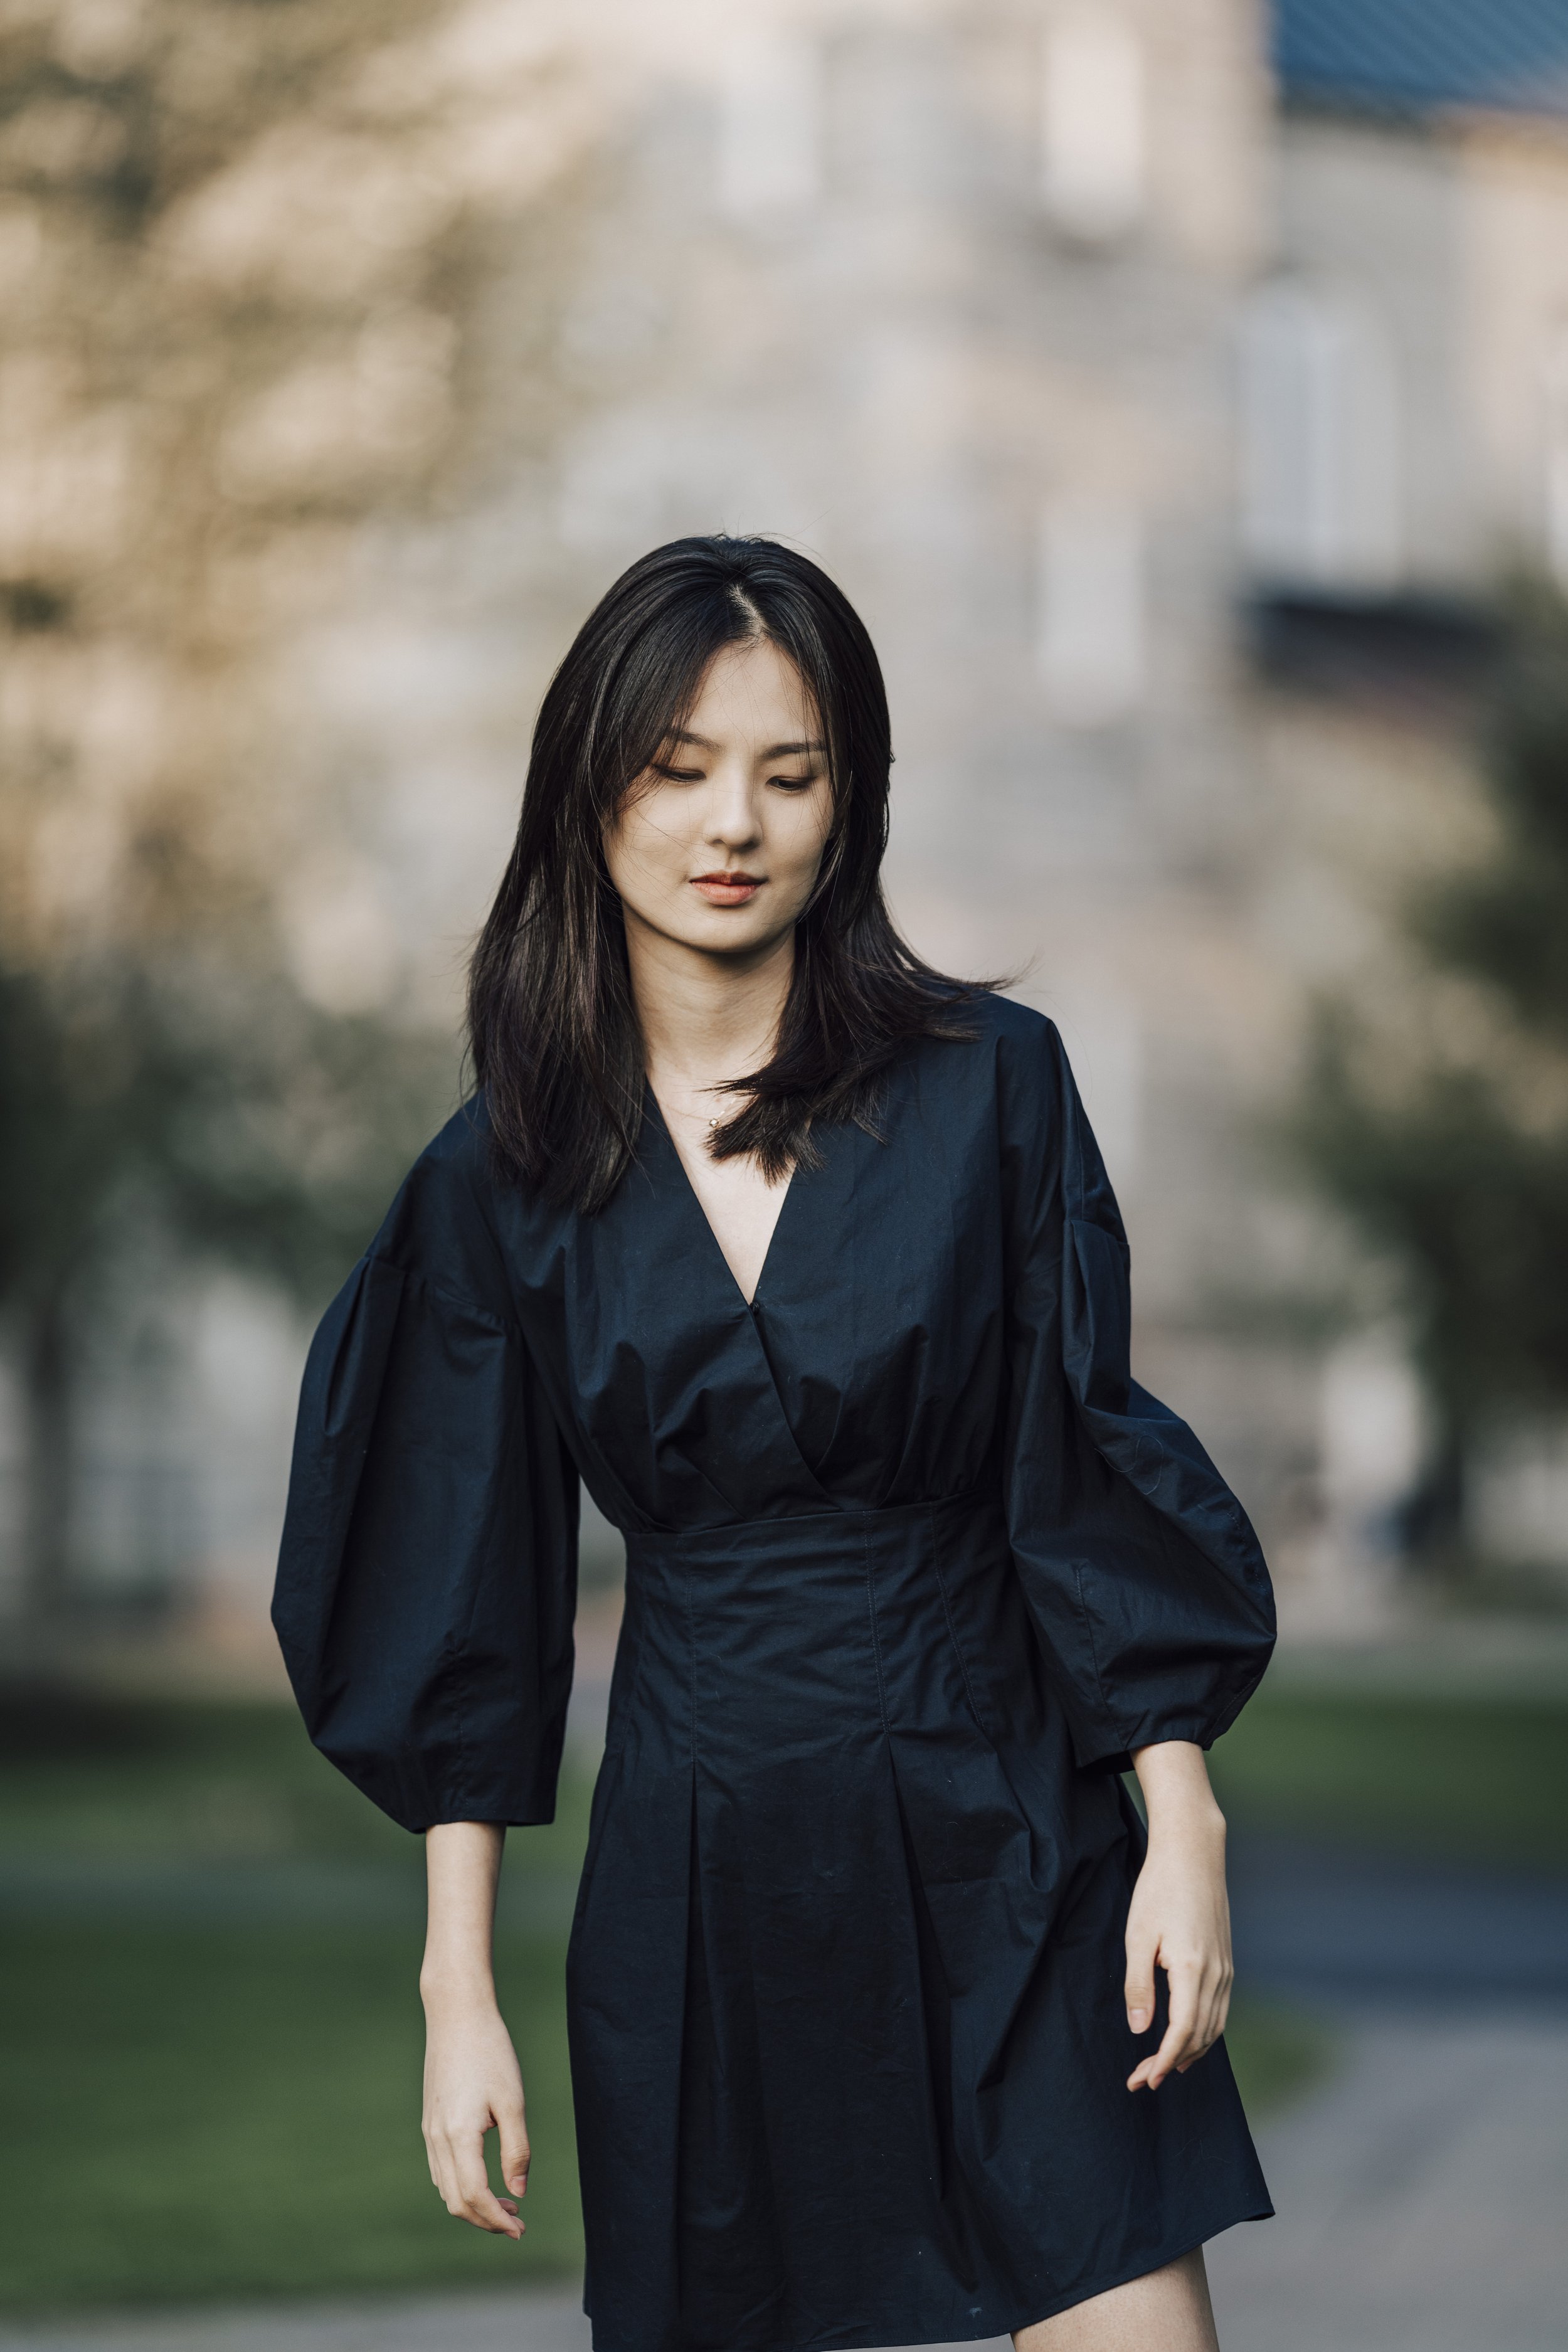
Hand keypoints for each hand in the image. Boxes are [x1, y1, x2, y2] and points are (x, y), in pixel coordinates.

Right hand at [420, 1989, 529, 2235]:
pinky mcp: (430, 2121)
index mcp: (459, 2135)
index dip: (497, 2220)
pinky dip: (460, 2187)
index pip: (475, 2196)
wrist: (456, 2014)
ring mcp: (429, 2130)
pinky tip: (484, 2179)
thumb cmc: (491, 2052)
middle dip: (486, 2220)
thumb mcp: (513, 2101)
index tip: (521, 2230)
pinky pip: (440, 2170)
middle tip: (518, 2222)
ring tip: (506, 2204)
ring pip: (445, 2188)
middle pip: (456, 2201)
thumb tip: (519, 2193)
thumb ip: (517, 2150)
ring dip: (473, 2205)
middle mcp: (437, 2139)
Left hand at [1124, 1740, 1233, 2093]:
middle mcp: (1217, 1975)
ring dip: (1190, 2052)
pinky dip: (1204, 2033)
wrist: (1193, 1853)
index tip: (1145, 2080)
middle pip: (1200, 2036)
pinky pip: (1220, 2010)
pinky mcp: (1226, 1962)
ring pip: (1214, 2027)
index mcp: (1192, 1969)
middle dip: (1171, 2063)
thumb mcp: (1138, 1936)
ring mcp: (1226, 1969)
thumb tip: (1140, 2030)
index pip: (1183, 2031)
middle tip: (1141, 2079)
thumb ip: (1138, 1985)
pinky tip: (1187, 2038)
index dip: (1164, 2060)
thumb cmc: (1159, 1889)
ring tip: (1162, 2069)